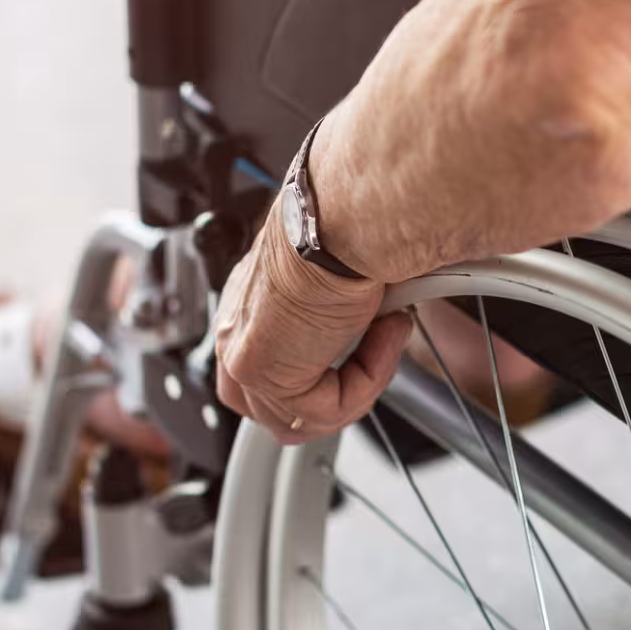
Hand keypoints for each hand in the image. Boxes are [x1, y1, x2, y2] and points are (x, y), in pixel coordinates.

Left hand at [213, 205, 412, 442]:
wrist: (344, 213)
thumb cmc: (348, 224)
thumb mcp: (352, 280)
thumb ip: (354, 314)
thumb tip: (391, 324)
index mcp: (253, 301)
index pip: (268, 367)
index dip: (321, 374)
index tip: (370, 346)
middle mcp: (239, 326)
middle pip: (273, 406)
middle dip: (335, 396)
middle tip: (377, 358)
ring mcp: (243, 354)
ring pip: (302, 416)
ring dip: (359, 387)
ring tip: (387, 338)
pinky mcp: (261, 371)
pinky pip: (325, 409)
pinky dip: (368, 381)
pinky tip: (385, 335)